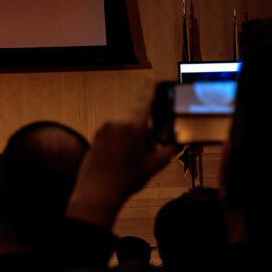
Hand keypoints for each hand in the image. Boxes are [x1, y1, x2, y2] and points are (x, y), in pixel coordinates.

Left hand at [66, 100, 174, 229]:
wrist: (97, 191)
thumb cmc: (126, 179)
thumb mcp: (155, 164)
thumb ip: (168, 149)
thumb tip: (175, 141)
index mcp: (132, 124)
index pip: (145, 100)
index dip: (151, 89)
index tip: (153, 79)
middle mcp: (116, 121)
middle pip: (138, 117)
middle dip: (147, 130)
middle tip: (149, 151)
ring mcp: (104, 127)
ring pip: (126, 126)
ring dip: (134, 137)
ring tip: (133, 160)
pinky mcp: (97, 135)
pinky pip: (115, 132)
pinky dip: (122, 141)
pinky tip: (122, 160)